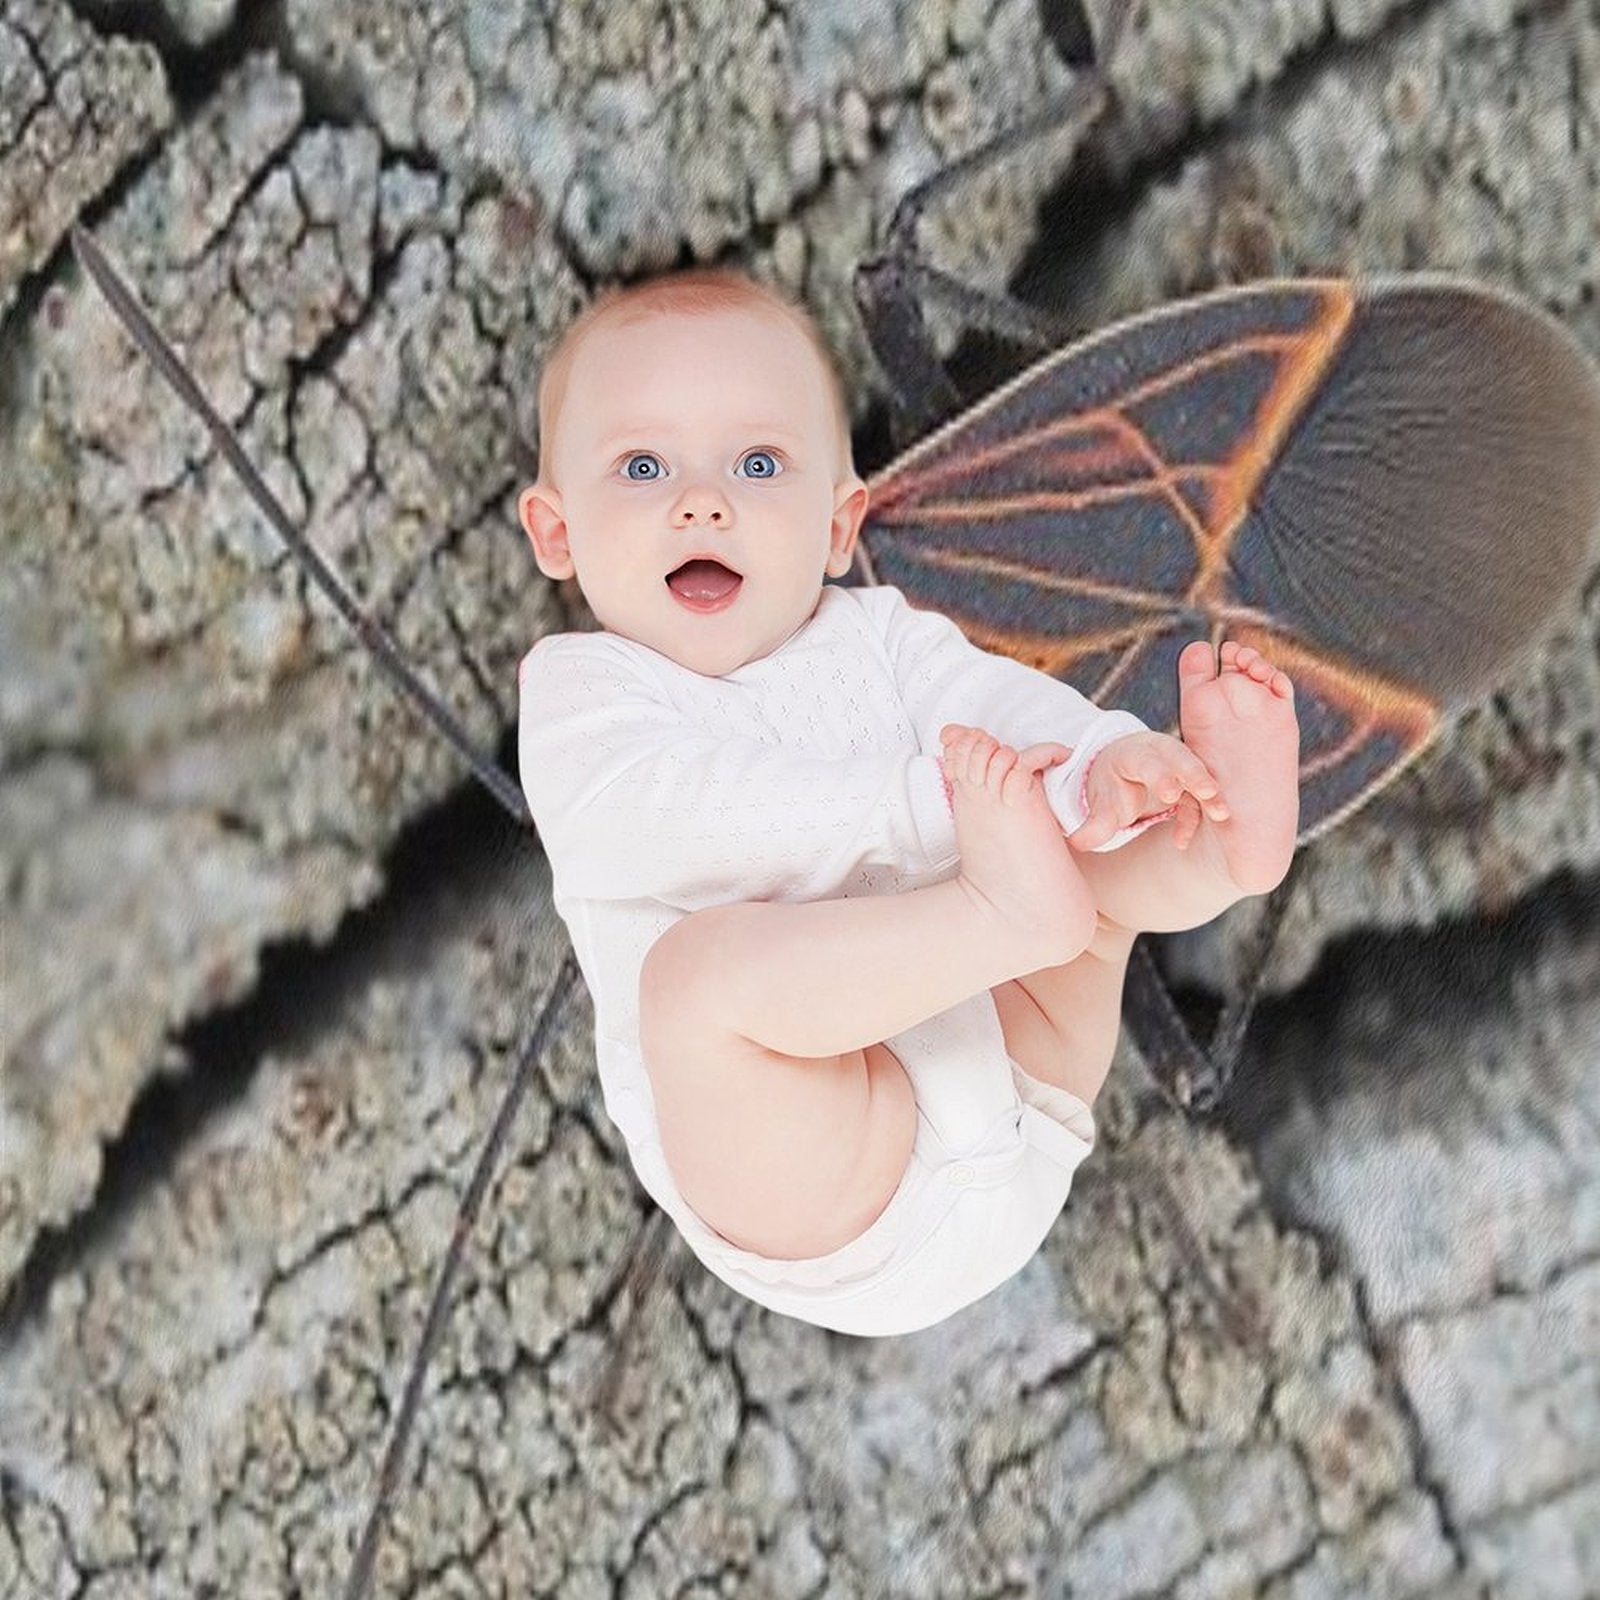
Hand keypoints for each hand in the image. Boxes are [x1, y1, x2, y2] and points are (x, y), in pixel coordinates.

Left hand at [1068, 730, 1227, 852]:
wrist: (1122, 771)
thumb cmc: (1112, 785)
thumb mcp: (1101, 802)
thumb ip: (1094, 824)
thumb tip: (1077, 843)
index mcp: (1133, 754)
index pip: (1148, 761)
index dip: (1160, 775)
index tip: (1170, 793)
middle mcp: (1160, 754)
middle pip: (1181, 759)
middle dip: (1195, 775)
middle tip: (1208, 792)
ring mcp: (1178, 765)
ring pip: (1198, 775)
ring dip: (1210, 794)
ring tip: (1221, 814)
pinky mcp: (1190, 781)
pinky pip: (1198, 798)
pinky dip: (1195, 817)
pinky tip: (1180, 842)